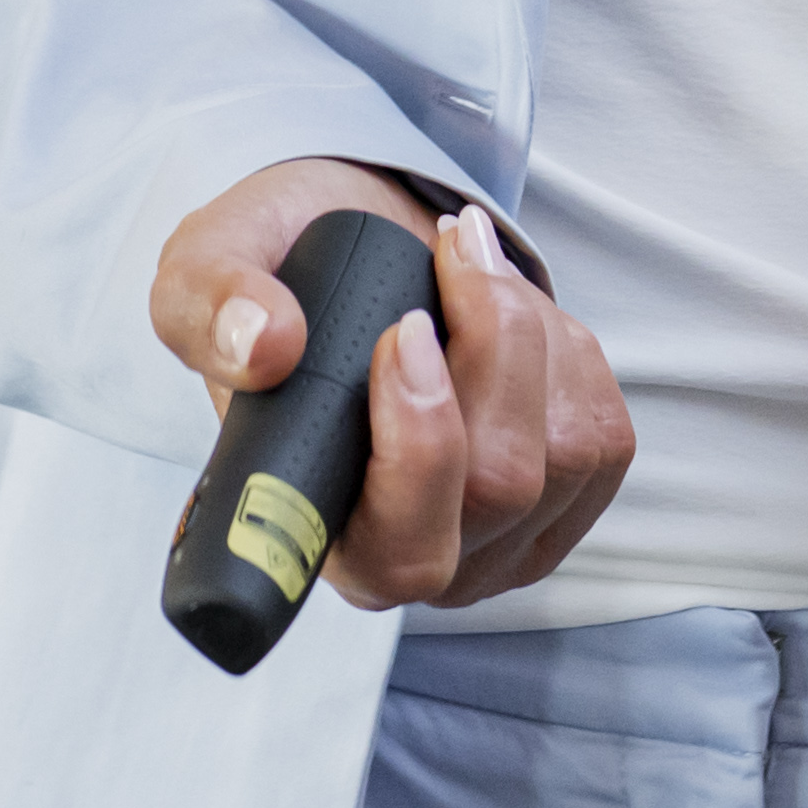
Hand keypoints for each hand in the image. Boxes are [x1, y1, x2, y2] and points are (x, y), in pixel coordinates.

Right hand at [150, 159, 633, 611]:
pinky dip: (567, 348)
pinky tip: (512, 313)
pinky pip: (603, 430)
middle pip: (499, 485)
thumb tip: (265, 347)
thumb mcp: (204, 269)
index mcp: (326, 538)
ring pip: (563, 453)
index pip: (401, 552)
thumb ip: (208, 306)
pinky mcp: (572, 499)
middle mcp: (422, 563)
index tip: (402, 331)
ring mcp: (507, 541)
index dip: (418, 449)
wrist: (354, 252)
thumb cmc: (280, 279)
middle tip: (449, 244)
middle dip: (492, 343)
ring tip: (466, 262)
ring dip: (529, 328)